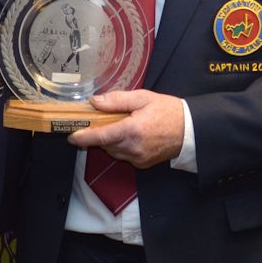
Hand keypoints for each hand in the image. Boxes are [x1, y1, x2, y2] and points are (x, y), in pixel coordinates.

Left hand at [68, 89, 184, 168]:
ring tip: (121, 125)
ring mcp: (138, 158)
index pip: (100, 136)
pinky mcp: (142, 164)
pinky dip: (121, 146)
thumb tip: (95, 101)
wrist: (191, 130)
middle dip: (100, 133)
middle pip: (104, 144)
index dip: (83, 137)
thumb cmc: (167, 110)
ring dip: (110, 140)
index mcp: (131, 130)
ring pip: (113, 151)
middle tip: (103, 120)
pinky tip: (131, 135)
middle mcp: (132, 148)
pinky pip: (124, 155)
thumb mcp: (142, 98)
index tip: (71, 136)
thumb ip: (117, 100)